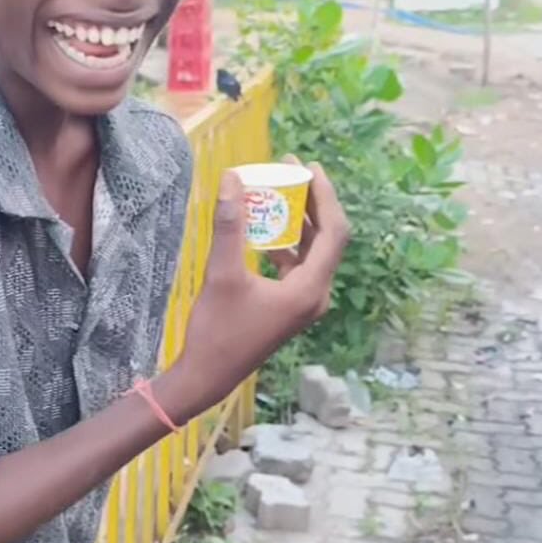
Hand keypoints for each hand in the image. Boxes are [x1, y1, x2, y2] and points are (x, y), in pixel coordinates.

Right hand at [165, 158, 349, 421]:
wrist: (208, 375)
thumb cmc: (217, 330)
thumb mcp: (221, 273)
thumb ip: (230, 225)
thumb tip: (232, 179)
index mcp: (309, 288)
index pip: (334, 231)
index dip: (325, 195)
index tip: (308, 167)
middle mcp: (316, 295)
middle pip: (327, 238)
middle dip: (311, 203)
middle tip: (291, 171)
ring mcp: (304, 303)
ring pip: (312, 252)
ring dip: (297, 222)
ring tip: (276, 194)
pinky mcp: (290, 307)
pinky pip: (298, 266)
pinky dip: (286, 244)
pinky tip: (264, 231)